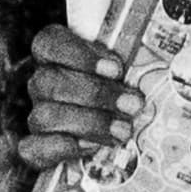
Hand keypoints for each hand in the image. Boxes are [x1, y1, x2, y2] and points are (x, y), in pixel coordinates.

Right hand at [21, 23, 140, 170]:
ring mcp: (38, 116)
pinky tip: (91, 147)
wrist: (110, 138)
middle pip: (50, 81)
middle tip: (132, 104)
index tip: (116, 68)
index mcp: (56, 56)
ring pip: (44, 115)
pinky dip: (63, 148)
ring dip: (89, 123)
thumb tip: (156, 57)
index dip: (79, 53)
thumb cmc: (123, 94)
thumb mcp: (130, 71)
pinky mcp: (37, 148)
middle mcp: (43, 84)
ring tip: (122, 130)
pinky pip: (34, 148)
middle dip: (96, 94)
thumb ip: (132, 60)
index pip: (48, 42)